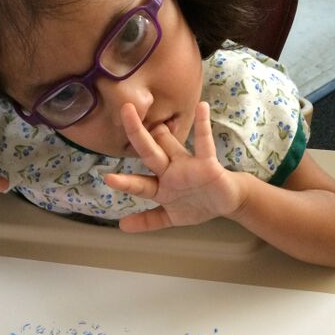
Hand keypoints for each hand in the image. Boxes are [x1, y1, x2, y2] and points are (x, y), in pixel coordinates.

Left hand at [104, 102, 245, 231]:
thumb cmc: (196, 204)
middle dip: (137, 134)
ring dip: (166, 133)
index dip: (125, 182)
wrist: (226, 202)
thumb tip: (122, 226)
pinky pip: (204, 144)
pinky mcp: (207, 164)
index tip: (108, 179)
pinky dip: (204, 126)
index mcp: (160, 186)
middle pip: (150, 152)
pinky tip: (202, 107)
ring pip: (173, 147)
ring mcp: (187, 165)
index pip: (139, 183)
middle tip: (125, 110)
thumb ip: (147, 221)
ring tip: (157, 117)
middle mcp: (170, 171)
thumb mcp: (170, 217)